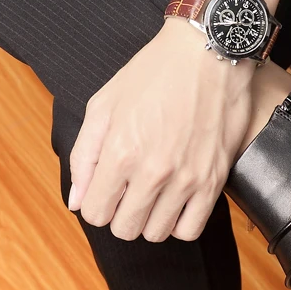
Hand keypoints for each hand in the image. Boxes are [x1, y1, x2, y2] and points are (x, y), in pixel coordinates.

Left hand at [68, 18, 254, 241]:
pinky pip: (190, 230)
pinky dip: (179, 224)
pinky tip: (176, 204)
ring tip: (154, 196)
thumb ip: (83, 157)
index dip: (96, 205)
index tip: (107, 192)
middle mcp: (153, 172)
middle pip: (125, 229)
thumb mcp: (104, 106)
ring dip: (150, 220)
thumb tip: (77, 202)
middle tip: (129, 194)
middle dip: (121, 216)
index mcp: (121, 152)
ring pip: (157, 234)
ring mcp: (186, 180)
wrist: (208, 55)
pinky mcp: (213, 183)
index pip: (95, 213)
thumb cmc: (154, 75)